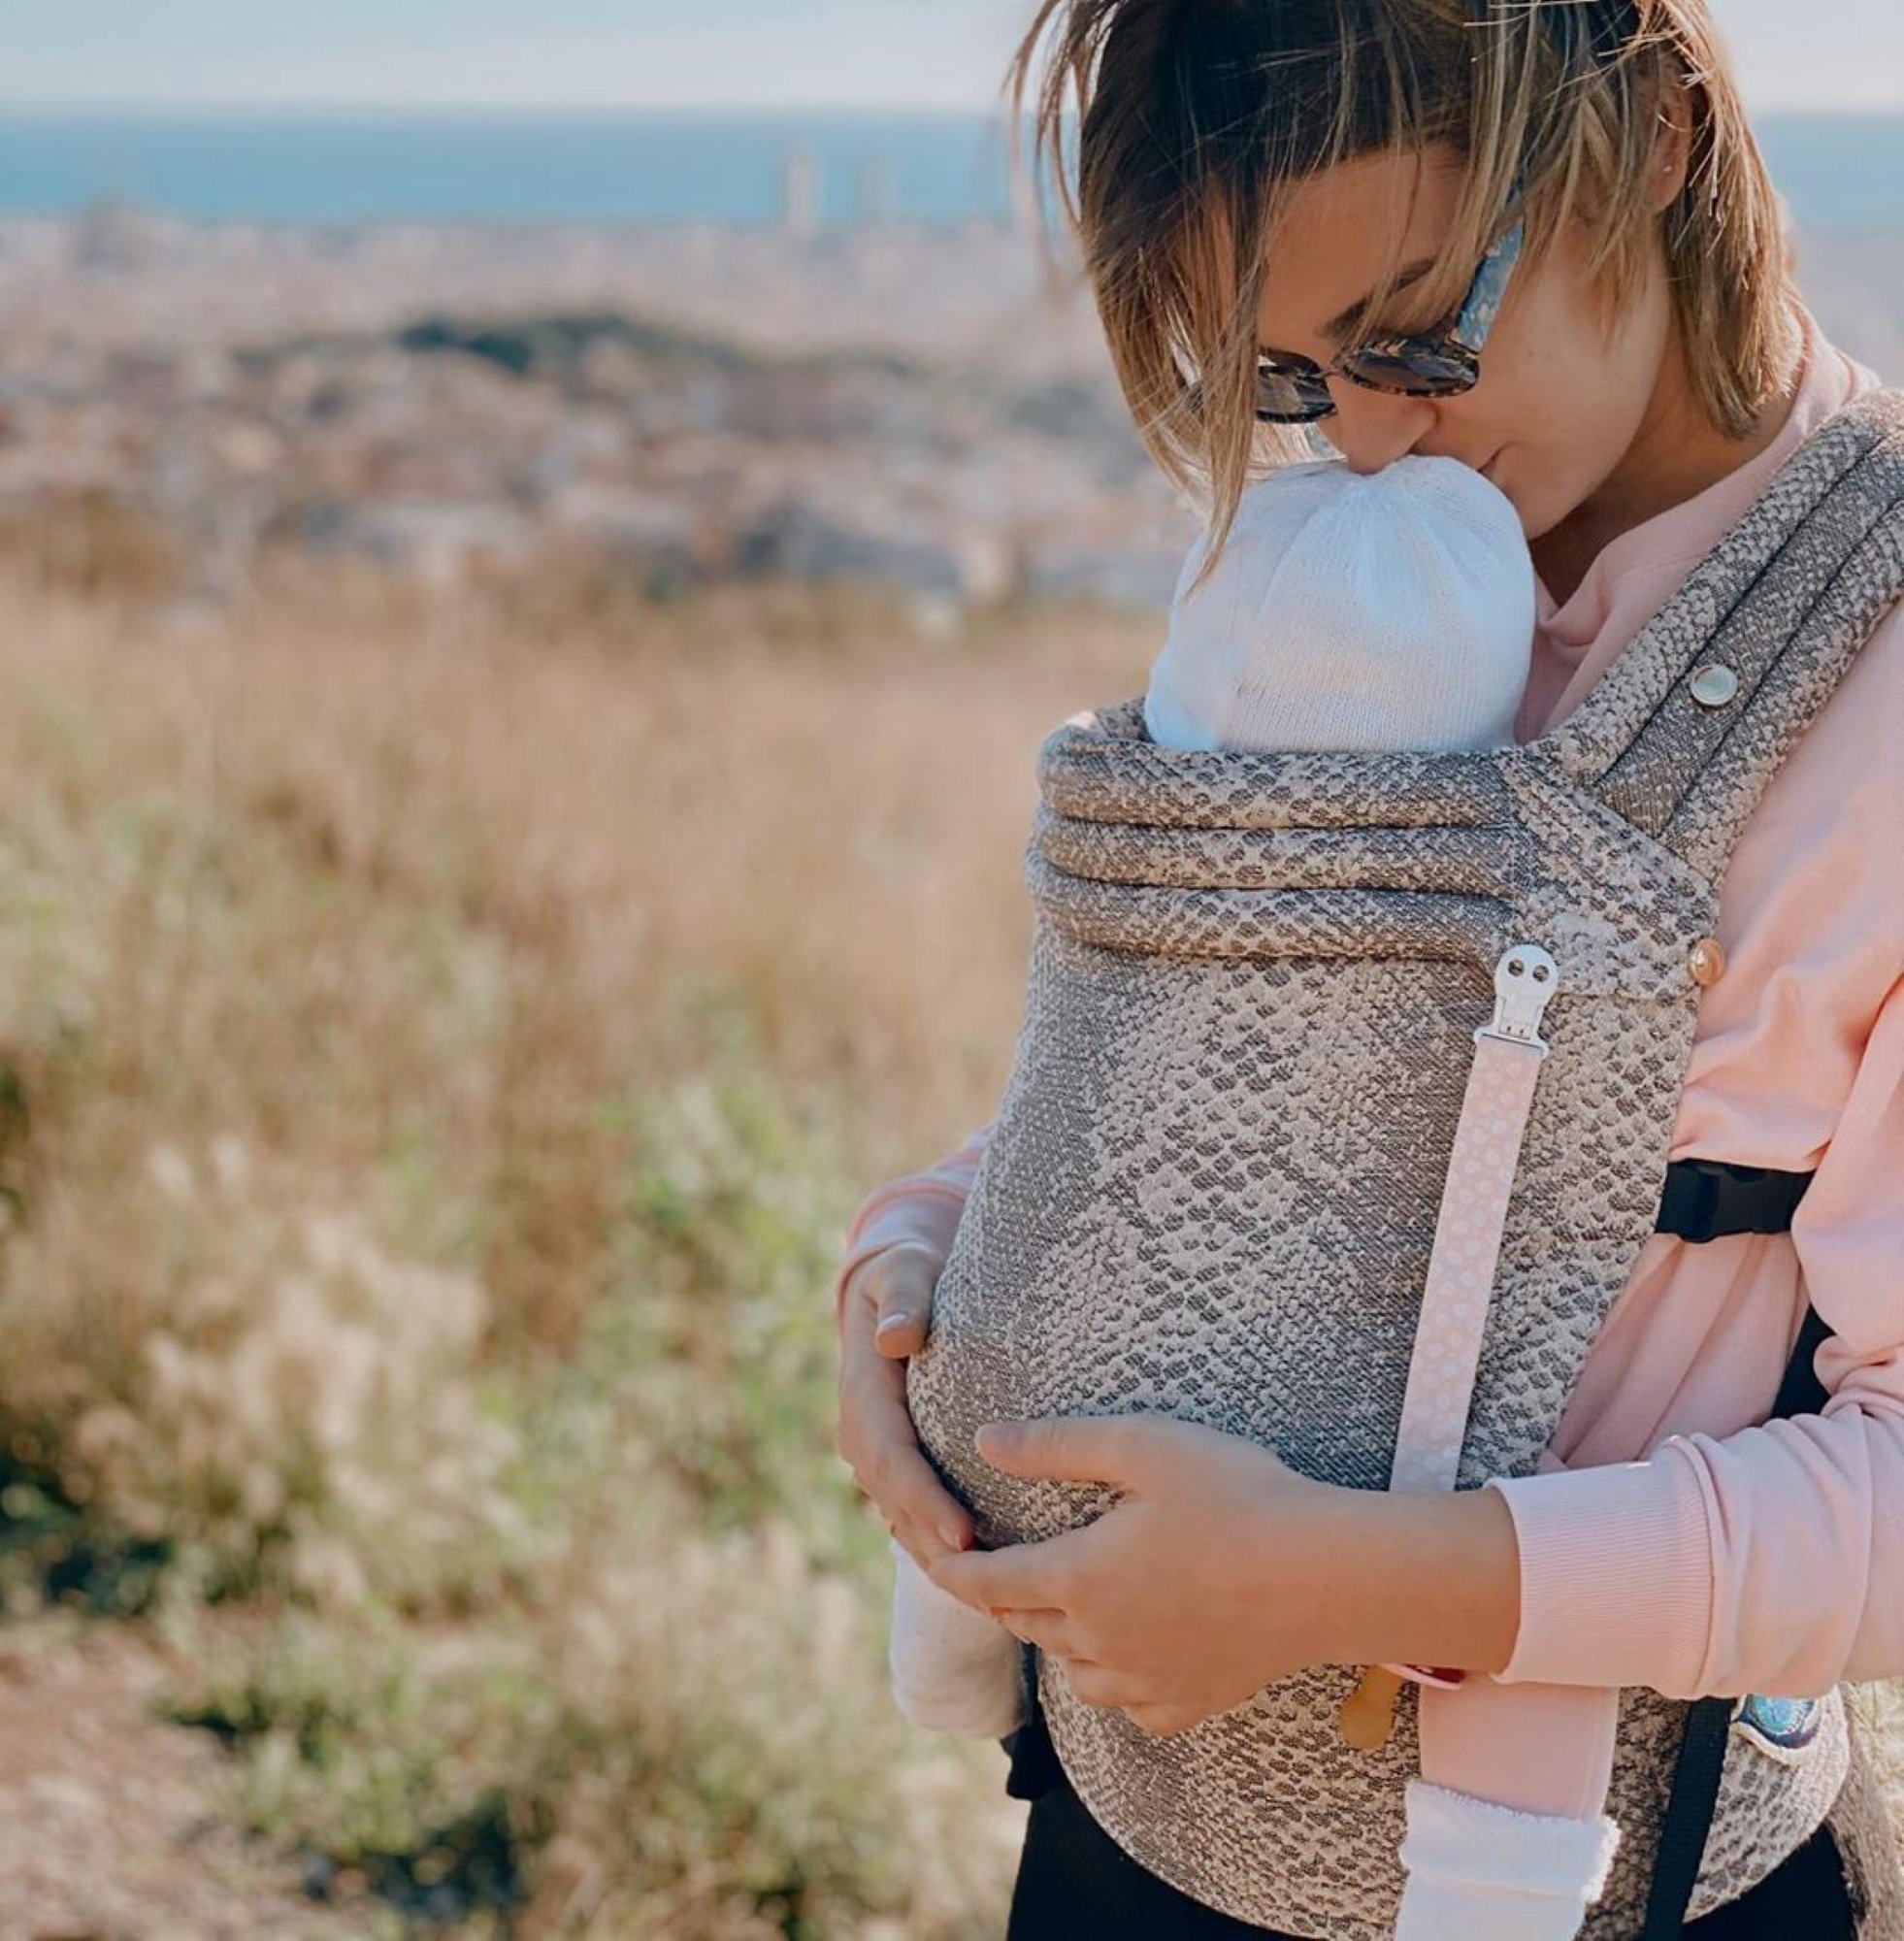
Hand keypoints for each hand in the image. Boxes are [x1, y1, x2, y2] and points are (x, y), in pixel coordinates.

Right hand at [832, 1241, 975, 1571]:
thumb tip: (895, 1338)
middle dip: (938, 1546)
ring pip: (902, 1519)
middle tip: (989, 1585)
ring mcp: (875, 1454)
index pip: (891, 1457)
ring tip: (992, 1599)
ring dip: (939, 1559)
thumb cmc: (908, 1271)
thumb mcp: (905, 1269)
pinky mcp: (895, 1465)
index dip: (923, 1500)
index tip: (963, 1535)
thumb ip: (904, 1298)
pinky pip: (912, 1514)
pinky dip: (940, 1548)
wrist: (894, 1283)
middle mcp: (861, 1432)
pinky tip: (984, 1582)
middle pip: (897, 1503)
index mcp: (864, 1392)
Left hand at [924, 1413, 1350, 1736]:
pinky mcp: (1189, 1702)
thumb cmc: (1238, 1494)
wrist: (1326, 1574)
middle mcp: (1100, 1639)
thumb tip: (983, 1441)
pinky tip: (1127, 1655)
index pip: (989, 1583)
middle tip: (996, 1571)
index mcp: (1079, 1576)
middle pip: (1026, 1624)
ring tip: (1061, 1608)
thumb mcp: (1142, 1446)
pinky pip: (1128, 1706)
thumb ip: (1055, 1446)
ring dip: (1056, 1639)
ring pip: (1072, 1671)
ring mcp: (1146, 1680)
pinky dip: (1114, 1681)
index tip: (930, 1563)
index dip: (952, 1573)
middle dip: (1004, 1598)